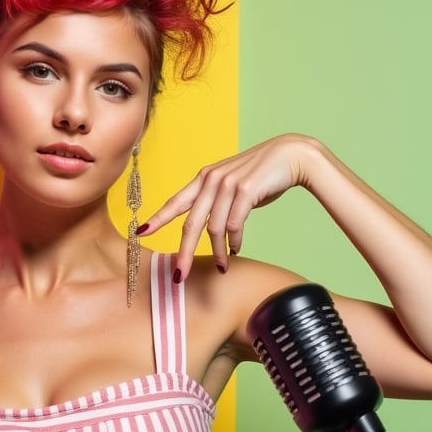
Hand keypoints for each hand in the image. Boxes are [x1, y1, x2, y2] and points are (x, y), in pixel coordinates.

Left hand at [138, 133, 318, 279]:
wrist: (290, 155)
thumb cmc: (261, 173)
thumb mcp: (231, 184)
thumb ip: (215, 200)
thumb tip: (207, 226)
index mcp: (203, 178)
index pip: (175, 202)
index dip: (158, 218)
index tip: (140, 232)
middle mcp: (211, 180)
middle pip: (190, 223)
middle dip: (184, 253)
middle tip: (179, 275)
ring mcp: (227, 184)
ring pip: (214, 229)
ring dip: (218, 251)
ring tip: (223, 264)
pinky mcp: (245, 190)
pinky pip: (234, 225)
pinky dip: (234, 242)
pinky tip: (236, 249)